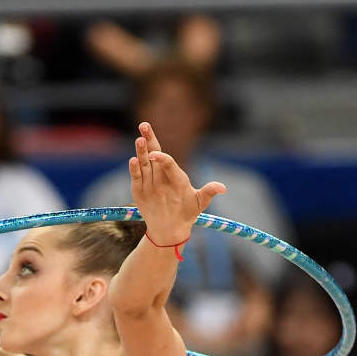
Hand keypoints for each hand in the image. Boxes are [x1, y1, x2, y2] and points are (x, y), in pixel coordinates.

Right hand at [129, 121, 225, 245]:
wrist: (171, 230)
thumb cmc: (187, 213)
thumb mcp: (200, 204)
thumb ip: (208, 193)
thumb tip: (223, 188)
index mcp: (176, 175)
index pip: (168, 162)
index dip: (163, 157)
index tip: (157, 155)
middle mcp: (161, 175)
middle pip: (154, 153)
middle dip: (149, 139)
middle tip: (144, 125)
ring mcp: (150, 182)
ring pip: (144, 164)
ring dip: (140, 152)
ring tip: (139, 140)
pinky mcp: (139, 191)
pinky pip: (137, 178)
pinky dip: (135, 170)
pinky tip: (133, 160)